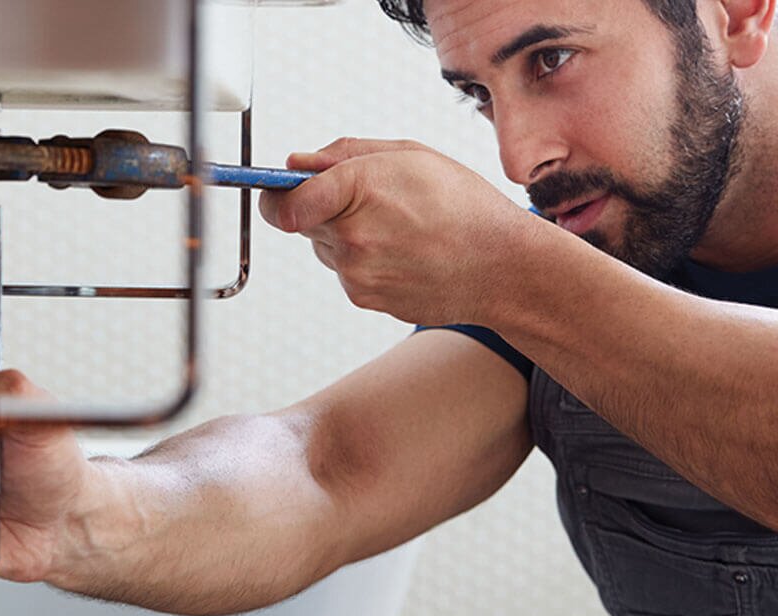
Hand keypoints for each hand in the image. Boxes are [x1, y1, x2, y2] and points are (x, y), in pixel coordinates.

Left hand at [258, 138, 540, 325]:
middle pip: (301, 221)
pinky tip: (404, 252)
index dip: (274, 194)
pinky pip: (347, 272)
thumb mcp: (411, 156)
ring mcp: (357, 274)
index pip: (282, 202)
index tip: (278, 189)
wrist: (503, 268)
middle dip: (322, 207)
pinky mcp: (366, 299)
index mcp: (359, 190)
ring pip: (325, 247)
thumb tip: (297, 163)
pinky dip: (366, 261)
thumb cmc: (466, 207)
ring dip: (346, 235)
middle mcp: (352, 237)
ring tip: (399, 228)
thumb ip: (344, 154)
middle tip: (370, 200)